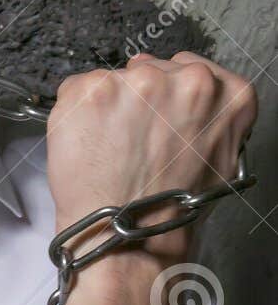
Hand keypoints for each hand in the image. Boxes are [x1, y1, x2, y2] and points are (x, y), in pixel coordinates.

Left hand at [47, 51, 256, 263]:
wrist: (127, 235)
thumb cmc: (171, 210)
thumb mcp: (220, 159)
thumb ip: (209, 115)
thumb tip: (181, 86)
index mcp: (227, 94)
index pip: (192, 69)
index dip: (170, 96)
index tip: (161, 115)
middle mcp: (186, 79)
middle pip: (151, 70)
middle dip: (140, 101)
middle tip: (133, 143)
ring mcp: (136, 81)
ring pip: (114, 81)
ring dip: (108, 109)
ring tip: (111, 151)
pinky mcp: (91, 89)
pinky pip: (78, 90)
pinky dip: (77, 116)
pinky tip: (89, 147)